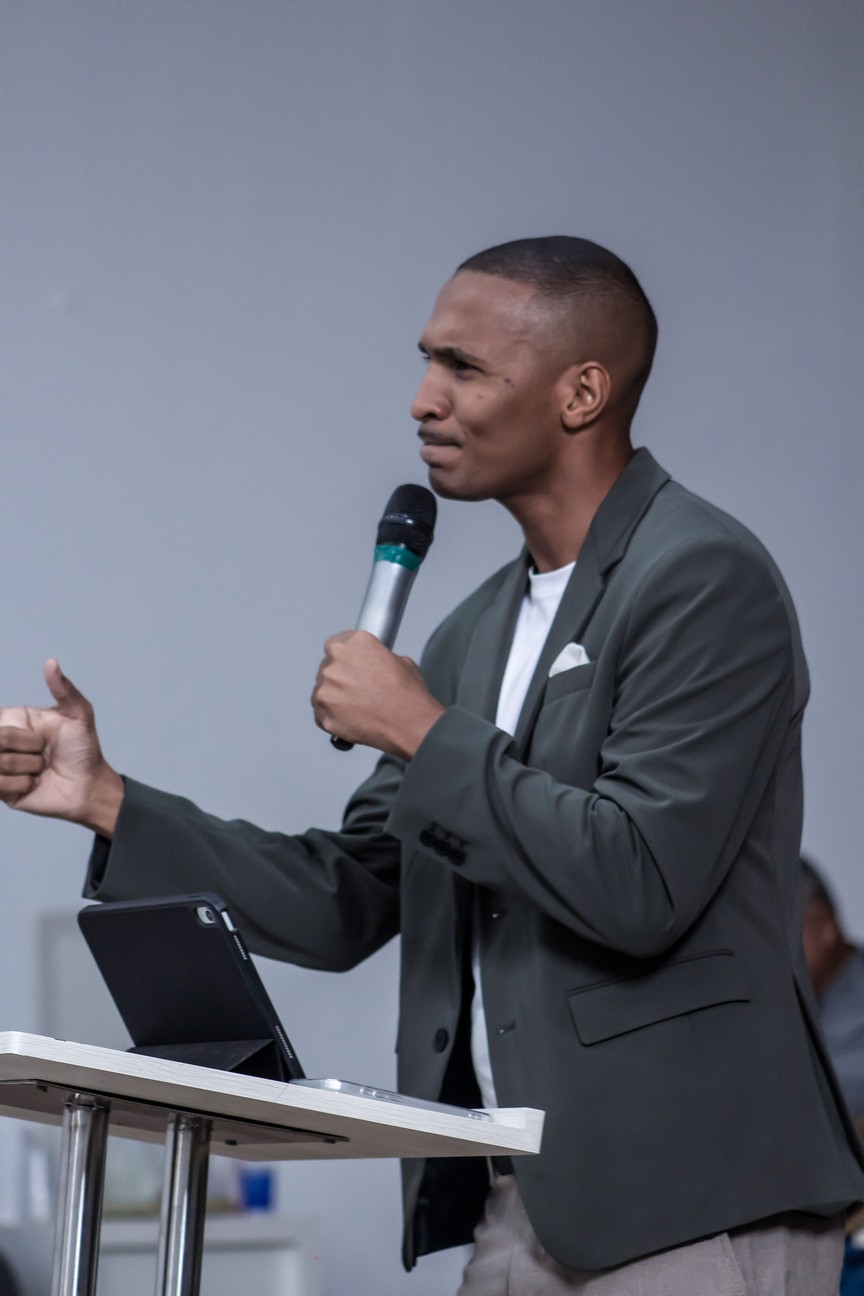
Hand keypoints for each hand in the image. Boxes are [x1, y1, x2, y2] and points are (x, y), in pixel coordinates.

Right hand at [0, 660, 123, 836]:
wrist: (89, 785)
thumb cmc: (83, 749)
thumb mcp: (79, 715)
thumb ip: (64, 689)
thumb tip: (51, 662)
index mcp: (15, 719)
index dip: (11, 729)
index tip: (37, 737)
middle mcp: (3, 742)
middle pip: (0, 738)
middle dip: (30, 746)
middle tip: (45, 751)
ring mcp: (1, 766)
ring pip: (0, 762)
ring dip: (30, 767)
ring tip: (43, 768)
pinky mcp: (3, 790)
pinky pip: (1, 783)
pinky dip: (24, 784)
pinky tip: (35, 783)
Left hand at [312, 632, 444, 760]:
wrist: (408, 724)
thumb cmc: (408, 696)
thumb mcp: (400, 661)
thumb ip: (377, 658)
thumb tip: (373, 663)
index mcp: (355, 644)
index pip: (336, 644)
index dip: (344, 657)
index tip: (349, 665)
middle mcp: (336, 663)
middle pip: (327, 667)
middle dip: (340, 678)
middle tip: (358, 690)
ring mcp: (326, 690)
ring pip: (323, 691)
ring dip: (335, 697)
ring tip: (358, 707)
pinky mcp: (323, 714)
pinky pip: (322, 714)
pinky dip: (333, 717)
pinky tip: (352, 718)